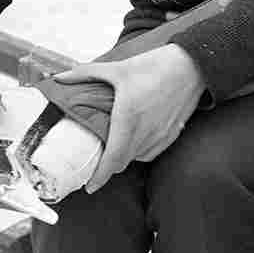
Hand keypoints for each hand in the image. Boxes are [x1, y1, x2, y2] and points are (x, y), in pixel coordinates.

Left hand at [52, 44, 204, 190]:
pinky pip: (152, 152)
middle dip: (108, 167)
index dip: (99, 178)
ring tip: (115, 146)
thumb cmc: (156, 65)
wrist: (193, 65)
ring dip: (124, 157)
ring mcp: (161, 135)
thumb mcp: (118, 68)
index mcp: (128, 119)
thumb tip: (60, 77)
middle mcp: (145, 132)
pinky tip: (136, 137)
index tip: (89, 187)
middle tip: (96, 163)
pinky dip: (140, 150)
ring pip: (137, 158)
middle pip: (122, 163)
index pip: (112, 160)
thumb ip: (86, 73)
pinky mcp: (172, 134)